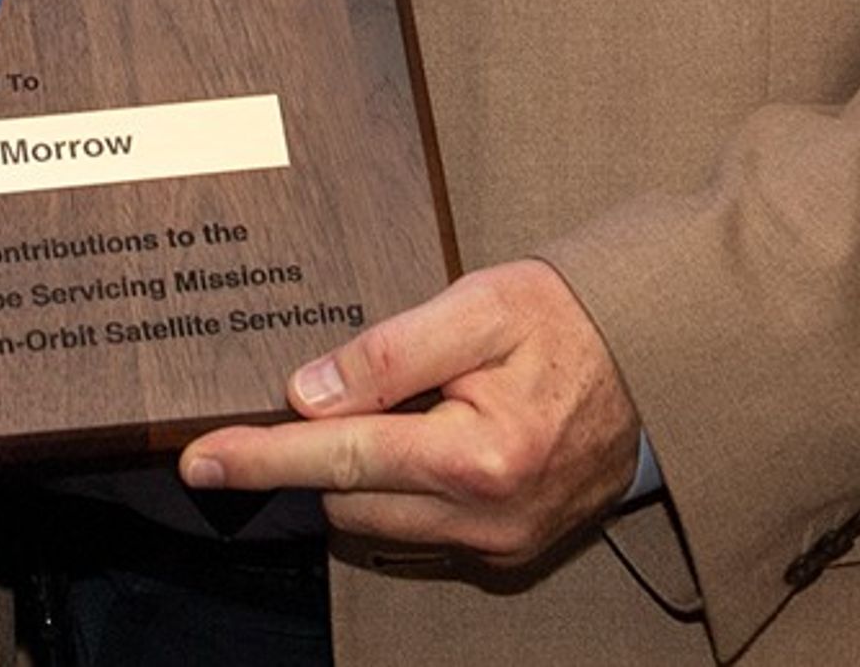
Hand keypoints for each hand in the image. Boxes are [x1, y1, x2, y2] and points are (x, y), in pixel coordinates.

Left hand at [176, 261, 637, 566]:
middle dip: (321, 452)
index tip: (198, 461)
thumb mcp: (480, 307)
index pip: (338, 458)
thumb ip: (390, 353)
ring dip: (363, 472)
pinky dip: (399, 491)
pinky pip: (418, 533)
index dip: (260, 456)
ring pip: (378, 523)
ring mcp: (500, 544)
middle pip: (347, 499)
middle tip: (340, 387)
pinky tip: (426, 435)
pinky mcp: (509, 551)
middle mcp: (486, 520)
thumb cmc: (571, 323)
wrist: (661, 366)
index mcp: (476, 457)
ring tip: (408, 403)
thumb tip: (307, 392)